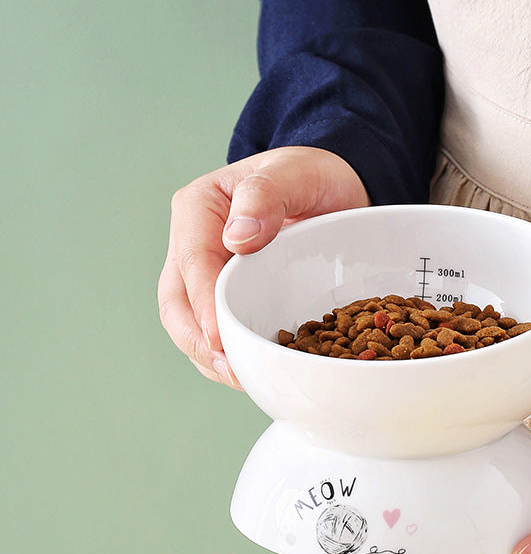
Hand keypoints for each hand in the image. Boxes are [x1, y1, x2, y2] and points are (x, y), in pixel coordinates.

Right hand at [158, 146, 369, 387]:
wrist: (330, 188)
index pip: (192, 263)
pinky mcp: (227, 296)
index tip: (220, 339)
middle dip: (199, 342)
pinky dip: (228, 356)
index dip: (203, 306)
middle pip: (177, 302)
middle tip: (230, 371)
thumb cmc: (311, 175)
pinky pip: (216, 330)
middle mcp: (194, 243)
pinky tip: (251, 372)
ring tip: (241, 380)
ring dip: (210, 357)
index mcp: (199, 209)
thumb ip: (265, 195)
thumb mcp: (296, 173)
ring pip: (190, 324)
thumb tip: (237, 238)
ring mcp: (206, 273)